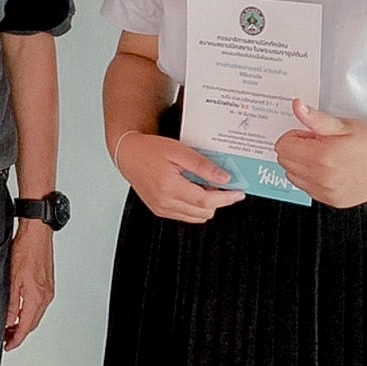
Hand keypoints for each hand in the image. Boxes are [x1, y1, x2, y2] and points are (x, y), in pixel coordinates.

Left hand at [3, 222, 53, 350]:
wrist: (37, 233)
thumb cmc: (25, 249)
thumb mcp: (12, 279)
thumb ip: (10, 303)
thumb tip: (7, 320)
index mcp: (36, 297)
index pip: (26, 327)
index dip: (16, 339)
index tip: (7, 346)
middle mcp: (45, 296)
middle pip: (32, 323)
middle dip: (19, 333)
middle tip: (5, 338)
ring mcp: (47, 290)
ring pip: (35, 314)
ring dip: (24, 322)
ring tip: (10, 326)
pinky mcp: (47, 283)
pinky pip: (38, 305)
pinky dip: (29, 312)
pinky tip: (20, 310)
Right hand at [115, 131, 244, 222]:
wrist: (128, 155)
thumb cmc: (150, 149)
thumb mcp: (178, 150)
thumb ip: (202, 165)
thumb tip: (224, 178)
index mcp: (169, 186)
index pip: (206, 201)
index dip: (226, 198)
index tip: (238, 193)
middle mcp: (164, 202)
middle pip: (204, 211)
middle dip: (217, 199)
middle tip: (218, 181)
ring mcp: (162, 208)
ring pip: (197, 216)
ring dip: (206, 204)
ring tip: (202, 184)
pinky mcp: (160, 210)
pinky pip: (186, 215)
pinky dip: (195, 206)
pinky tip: (192, 189)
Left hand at [276, 98, 366, 207]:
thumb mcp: (345, 125)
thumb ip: (315, 119)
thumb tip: (297, 106)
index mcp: (322, 156)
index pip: (282, 145)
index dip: (295, 135)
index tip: (311, 133)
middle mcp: (322, 178)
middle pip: (284, 161)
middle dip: (296, 149)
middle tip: (318, 143)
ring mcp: (327, 192)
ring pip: (293, 176)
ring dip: (301, 165)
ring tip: (325, 156)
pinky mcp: (333, 201)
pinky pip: (307, 189)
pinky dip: (311, 178)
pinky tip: (329, 169)